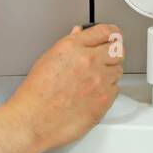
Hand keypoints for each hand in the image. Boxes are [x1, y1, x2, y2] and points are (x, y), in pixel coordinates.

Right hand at [9, 23, 123, 150]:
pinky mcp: (104, 100)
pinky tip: (92, 94)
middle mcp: (89, 61)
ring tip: (92, 81)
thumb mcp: (48, 59)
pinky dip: (107, 91)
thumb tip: (80, 34)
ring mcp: (99, 81)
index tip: (114, 36)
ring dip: (110, 73)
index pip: (106, 31)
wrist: (34, 120)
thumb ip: (70, 44)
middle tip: (106, 58)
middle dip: (113, 52)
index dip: (112, 33)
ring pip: (118, 70)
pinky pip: (115, 89)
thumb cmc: (36, 94)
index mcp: (73, 47)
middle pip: (118, 49)